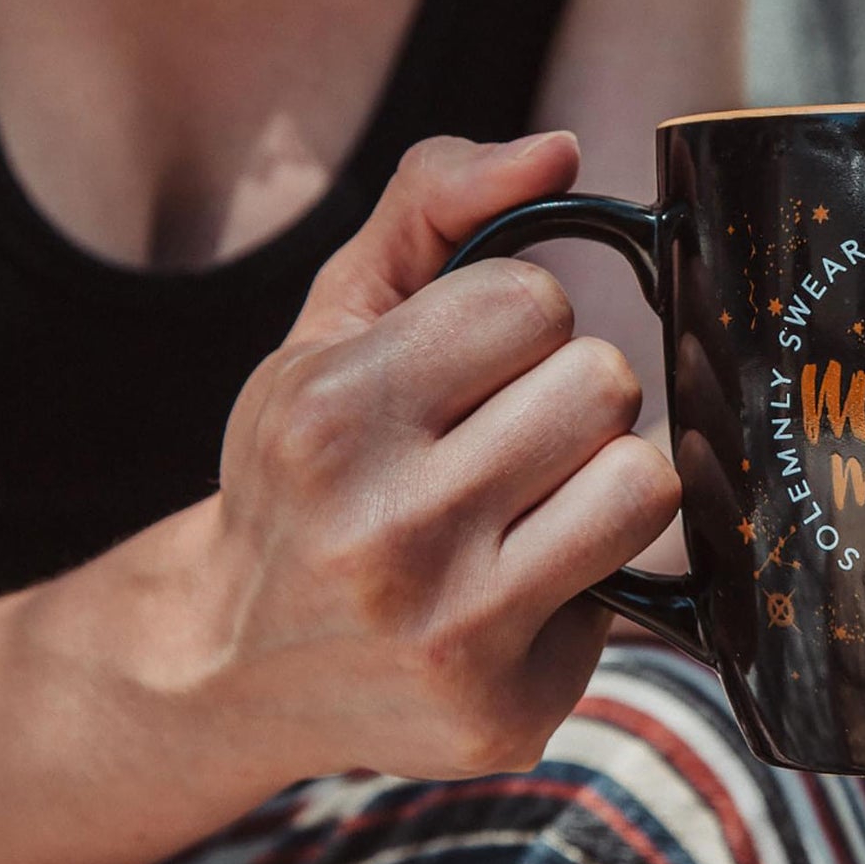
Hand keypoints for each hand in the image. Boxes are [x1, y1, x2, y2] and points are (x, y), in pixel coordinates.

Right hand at [206, 133, 680, 779]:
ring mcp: (449, 634)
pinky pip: (631, 591)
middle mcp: (386, 531)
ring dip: (600, 479)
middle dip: (564, 397)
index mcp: (330, 415)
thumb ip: (432, 206)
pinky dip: (586, 577)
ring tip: (526, 504)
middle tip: (502, 439)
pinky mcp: (501, 714)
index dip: (516, 322)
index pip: (535, 301)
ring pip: (642, 484)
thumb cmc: (298, 473)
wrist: (222, 666)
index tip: (468, 368)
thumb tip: (560, 149)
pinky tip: (511, 593)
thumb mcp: (328, 324)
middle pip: (603, 384)